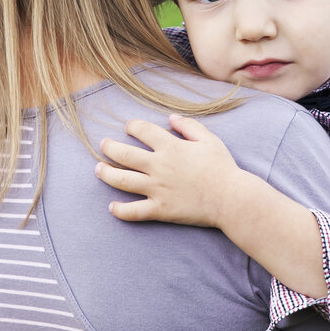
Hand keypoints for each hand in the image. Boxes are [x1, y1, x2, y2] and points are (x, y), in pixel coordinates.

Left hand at [95, 114, 246, 227]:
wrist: (231, 199)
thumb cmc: (222, 168)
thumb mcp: (209, 140)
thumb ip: (189, 126)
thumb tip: (171, 118)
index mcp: (170, 147)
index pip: (142, 131)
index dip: (132, 126)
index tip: (129, 127)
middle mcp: (159, 166)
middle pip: (124, 154)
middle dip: (110, 147)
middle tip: (103, 145)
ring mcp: (157, 189)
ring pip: (122, 180)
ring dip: (106, 173)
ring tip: (98, 169)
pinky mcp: (160, 209)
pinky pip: (134, 211)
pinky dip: (120, 210)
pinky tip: (112, 207)